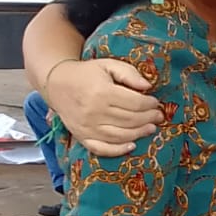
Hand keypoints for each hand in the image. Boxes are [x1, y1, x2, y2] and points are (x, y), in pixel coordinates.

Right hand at [45, 59, 162, 156]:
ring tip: (151, 128)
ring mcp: (87, 127)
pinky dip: (118, 150)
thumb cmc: (87, 73)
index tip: (156, 103)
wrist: (57, 84)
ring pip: (120, 136)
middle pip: (130, 120)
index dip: (149, 105)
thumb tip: (148, 86)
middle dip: (148, 119)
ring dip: (139, 134)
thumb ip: (129, 73)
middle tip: (158, 116)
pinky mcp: (82, 137)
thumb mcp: (107, 64)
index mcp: (102, 92)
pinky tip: (132, 146)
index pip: (134, 103)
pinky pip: (102, 148)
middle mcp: (94, 112)